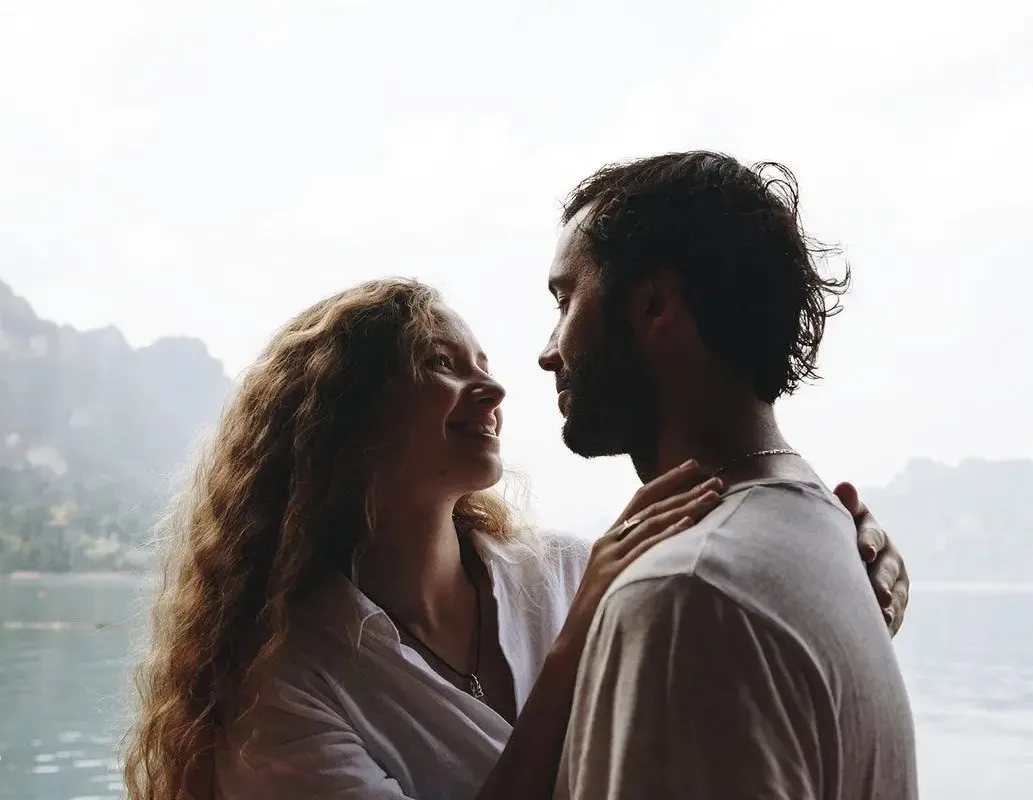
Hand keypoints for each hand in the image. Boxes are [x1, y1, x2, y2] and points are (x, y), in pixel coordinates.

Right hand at [555, 460, 722, 654]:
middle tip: (716, 477)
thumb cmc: (602, 615)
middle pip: (649, 505)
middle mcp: (608, 542)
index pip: (640, 498)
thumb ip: (638, 559)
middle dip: (685, 489)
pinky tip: (689, 524)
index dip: (668, 480)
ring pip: (651, 522)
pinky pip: (645, 550)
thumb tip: (672, 548)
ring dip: (685, 506)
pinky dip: (668, 534)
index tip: (694, 465)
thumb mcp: (619, 578)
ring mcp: (609, 557)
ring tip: (713, 496)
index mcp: (609, 539)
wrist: (572, 645)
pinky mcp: (612, 576)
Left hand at [834, 481, 909, 635]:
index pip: (872, 534)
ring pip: (895, 593)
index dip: (868, 541)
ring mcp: (893, 579)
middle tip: (878, 595)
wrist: (829, 560)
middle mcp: (887, 553)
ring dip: (890, 606)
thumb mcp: (833, 520)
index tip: (864, 551)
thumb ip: (842, 507)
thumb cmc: (825, 534)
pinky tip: (882, 632)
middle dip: (882, 581)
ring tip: (883, 619)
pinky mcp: (893, 601)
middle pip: (887, 568)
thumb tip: (847, 485)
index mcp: (870, 529)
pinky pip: (894, 613)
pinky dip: (889, 622)